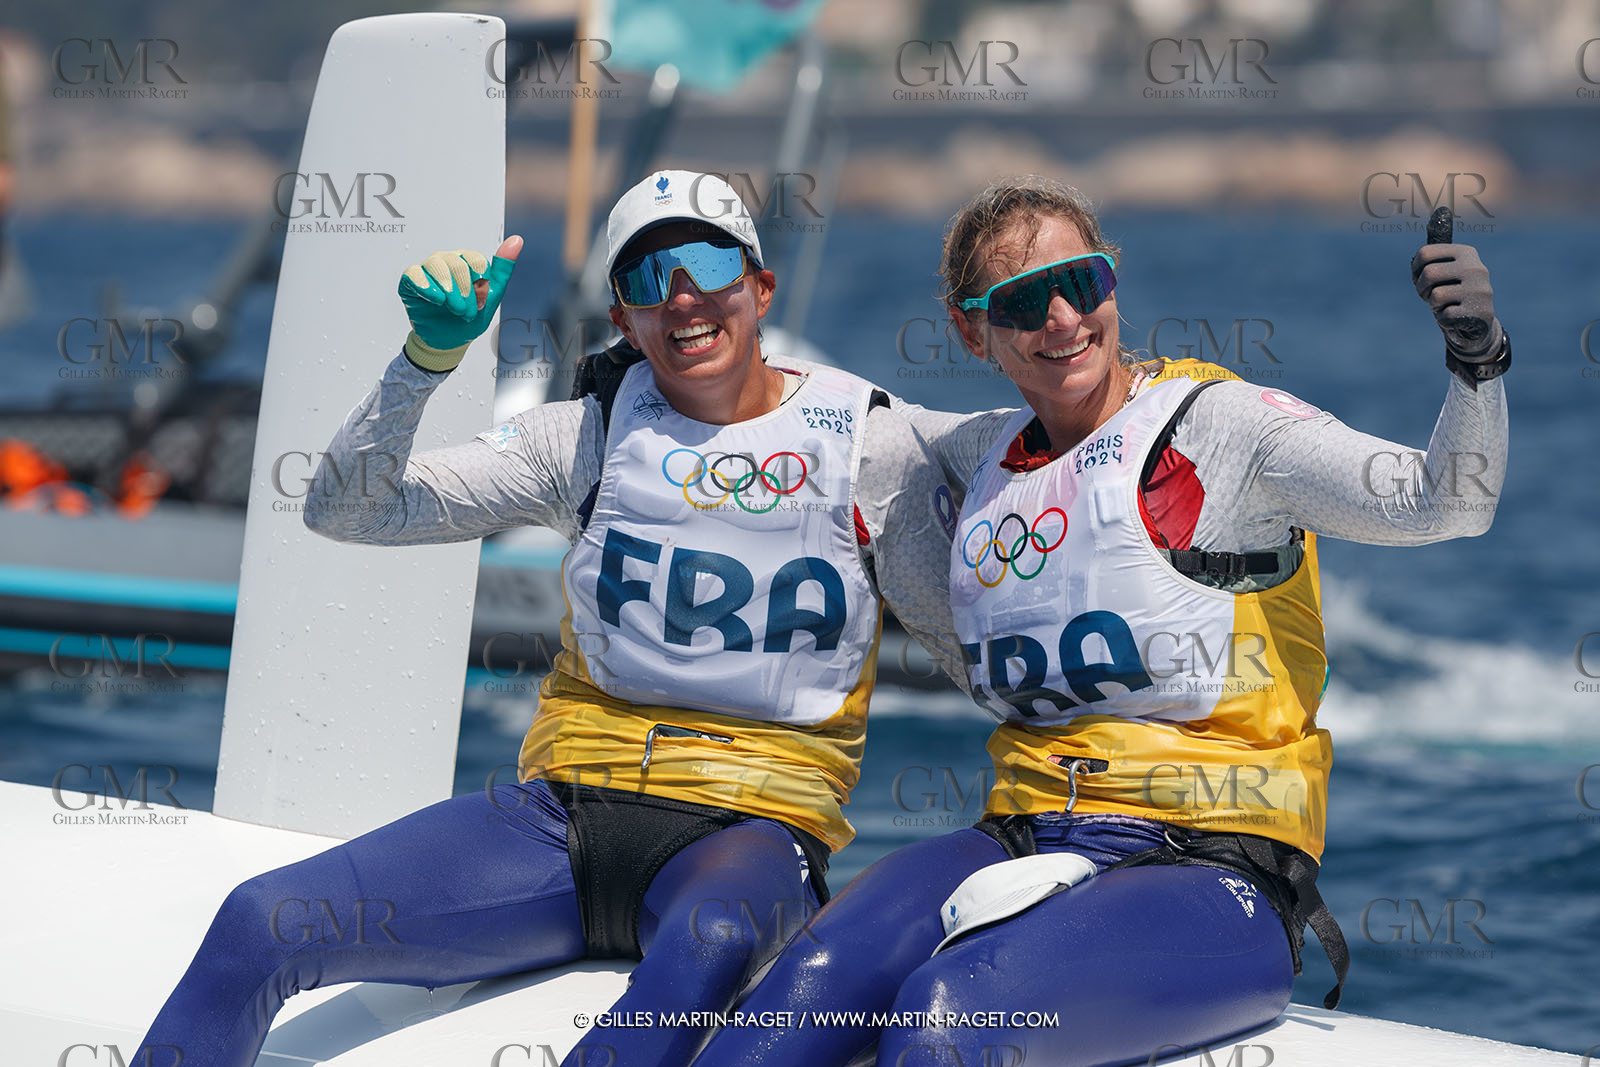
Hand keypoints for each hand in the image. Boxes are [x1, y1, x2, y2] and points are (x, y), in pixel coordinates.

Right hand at [399, 235, 522, 371]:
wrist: (450, 340)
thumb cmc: (469, 316)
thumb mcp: (492, 294)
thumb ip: (503, 267)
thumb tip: (517, 240)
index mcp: (467, 261)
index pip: (476, 261)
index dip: (480, 285)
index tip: (480, 304)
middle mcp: (447, 260)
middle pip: (457, 264)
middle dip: (466, 292)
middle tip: (466, 312)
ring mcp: (428, 269)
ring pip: (437, 266)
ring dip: (449, 291)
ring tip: (453, 308)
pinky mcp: (411, 280)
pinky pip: (414, 274)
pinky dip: (425, 286)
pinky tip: (436, 299)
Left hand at [1410, 240, 1502, 362]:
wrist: (1476, 323)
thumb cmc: (1452, 292)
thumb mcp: (1444, 268)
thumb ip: (1437, 247)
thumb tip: (1441, 209)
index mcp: (1467, 252)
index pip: (1425, 253)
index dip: (1415, 271)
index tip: (1421, 278)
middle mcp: (1477, 268)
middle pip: (1429, 274)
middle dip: (1422, 289)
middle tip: (1430, 296)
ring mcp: (1481, 290)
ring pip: (1436, 296)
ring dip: (1434, 305)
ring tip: (1446, 305)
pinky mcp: (1481, 312)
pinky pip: (1445, 316)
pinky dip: (1444, 320)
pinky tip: (1455, 318)